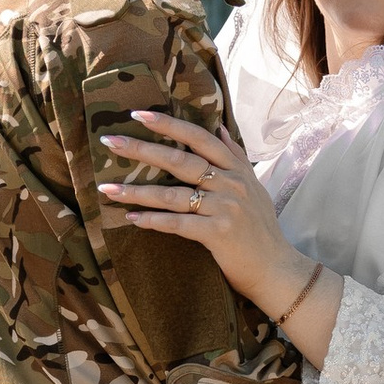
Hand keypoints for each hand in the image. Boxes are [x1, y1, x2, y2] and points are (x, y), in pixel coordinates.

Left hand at [102, 109, 334, 349]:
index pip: (199, 138)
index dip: (169, 125)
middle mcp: (231, 184)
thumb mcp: (255, 187)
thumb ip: (236, 157)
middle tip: (110, 140)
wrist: (276, 268)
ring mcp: (224, 208)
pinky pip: (177, 224)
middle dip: (142, 149)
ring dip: (136, 192)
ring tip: (107, 189)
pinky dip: (153, 221)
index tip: (140, 114)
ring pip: (172, 195)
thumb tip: (220, 129)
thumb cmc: (261, 229)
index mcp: (236, 170)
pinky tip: (132, 219)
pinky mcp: (217, 234)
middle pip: (180, 161)